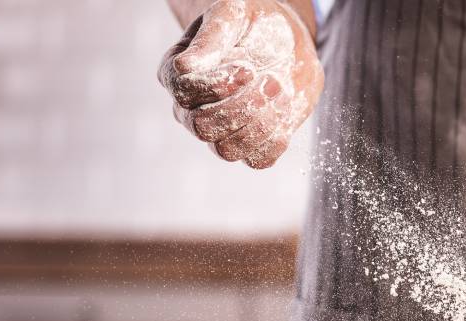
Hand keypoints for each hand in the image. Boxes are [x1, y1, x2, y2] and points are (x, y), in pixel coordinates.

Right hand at [158, 0, 322, 168]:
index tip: (247, 68)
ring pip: (227, 150)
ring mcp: (220, 132)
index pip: (183, 92)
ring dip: (261, 123)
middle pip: (202, 127)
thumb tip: (185, 66)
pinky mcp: (251, 146)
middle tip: (272, 81)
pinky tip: (284, 111)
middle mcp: (192, 109)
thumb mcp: (233, 15)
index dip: (217, 86)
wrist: (287, 41)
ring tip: (281, 91)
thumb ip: (211, 38)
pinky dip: (275, 139)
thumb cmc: (253, 24)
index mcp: (178, 75)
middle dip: (242, 106)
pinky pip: (258, 160)